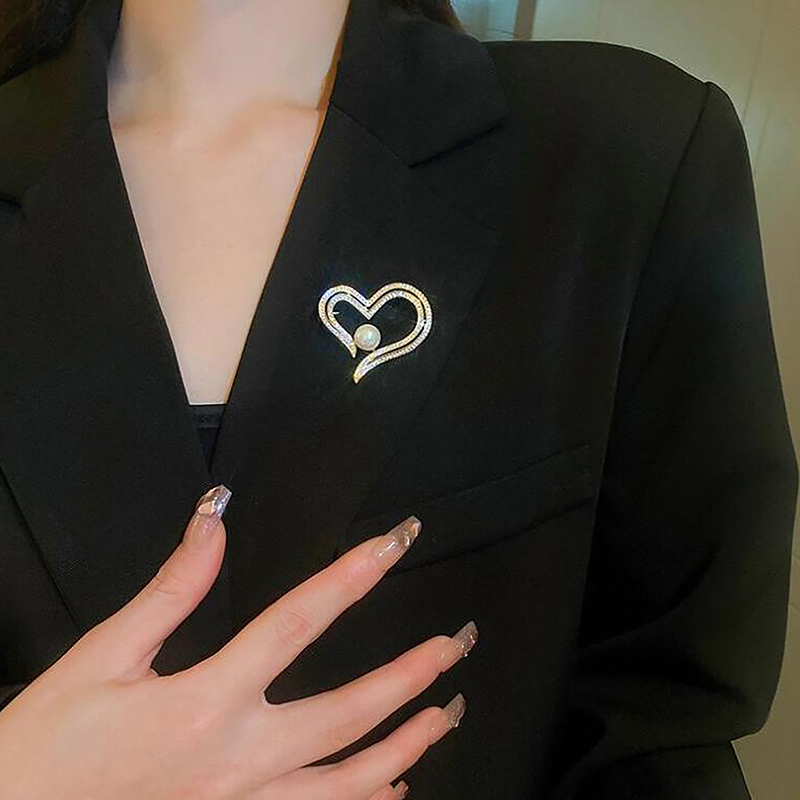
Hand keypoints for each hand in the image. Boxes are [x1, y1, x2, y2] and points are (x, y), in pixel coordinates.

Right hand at [0, 485, 477, 798]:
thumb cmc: (49, 744)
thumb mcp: (105, 654)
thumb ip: (173, 587)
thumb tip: (215, 516)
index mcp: (207, 699)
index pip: (301, 619)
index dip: (355, 573)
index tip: (399, 541)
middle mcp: (240, 757)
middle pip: (351, 711)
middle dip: (414, 674)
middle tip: (459, 644)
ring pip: (351, 781)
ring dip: (410, 744)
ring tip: (451, 712)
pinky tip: (395, 787)